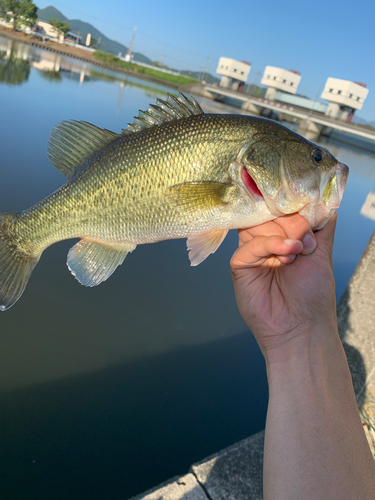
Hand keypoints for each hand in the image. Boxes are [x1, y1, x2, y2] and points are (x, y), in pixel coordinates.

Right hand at [230, 213, 337, 360]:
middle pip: (270, 213)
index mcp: (285, 238)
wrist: (300, 328)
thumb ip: (323, 225)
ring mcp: (253, 253)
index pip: (283, 209)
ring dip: (284, 233)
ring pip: (259, 224)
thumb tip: (325, 200)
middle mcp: (268, 242)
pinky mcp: (241, 264)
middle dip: (292, 221)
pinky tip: (287, 254)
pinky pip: (250, 244)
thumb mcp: (323, 253)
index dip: (294, 207)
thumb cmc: (313, 296)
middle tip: (306, 238)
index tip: (308, 212)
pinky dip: (271, 244)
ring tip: (298, 251)